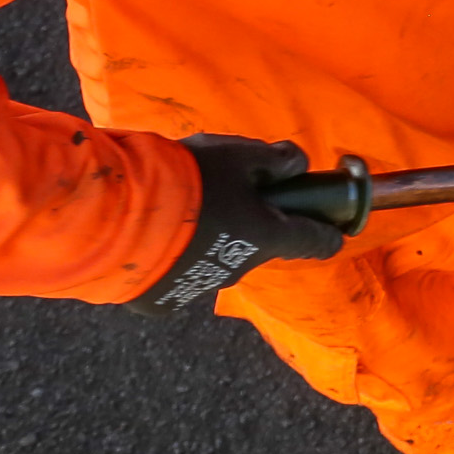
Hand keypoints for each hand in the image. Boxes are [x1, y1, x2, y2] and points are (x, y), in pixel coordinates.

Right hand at [125, 135, 348, 316]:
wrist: (120, 215)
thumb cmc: (188, 179)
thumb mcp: (237, 154)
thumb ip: (274, 159)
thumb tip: (298, 163)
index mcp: (267, 236)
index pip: (316, 241)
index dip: (327, 232)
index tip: (333, 229)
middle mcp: (242, 268)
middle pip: (259, 242)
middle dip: (252, 220)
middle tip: (227, 191)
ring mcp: (205, 286)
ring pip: (220, 257)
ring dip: (212, 236)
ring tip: (181, 207)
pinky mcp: (168, 299)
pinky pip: (182, 273)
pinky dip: (177, 255)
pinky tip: (155, 232)